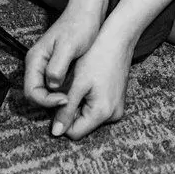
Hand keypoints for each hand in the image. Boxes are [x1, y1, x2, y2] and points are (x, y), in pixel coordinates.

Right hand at [25, 3, 100, 110]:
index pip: (31, 92)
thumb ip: (58, 65)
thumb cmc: (79, 25)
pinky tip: (75, 92)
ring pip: (45, 91)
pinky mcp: (56, 65)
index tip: (66, 99)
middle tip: (70, 102)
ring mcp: (46, 65)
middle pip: (36, 94)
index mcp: (35, 59)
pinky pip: (54, 85)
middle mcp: (37, 64)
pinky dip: (62, 92)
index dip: (46, 101)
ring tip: (73, 99)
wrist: (88, 11)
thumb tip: (52, 85)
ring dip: (56, 99)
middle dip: (51, 102)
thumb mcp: (69, 46)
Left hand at [48, 25, 135, 139]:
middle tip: (69, 89)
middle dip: (71, 111)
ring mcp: (117, 109)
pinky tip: (87, 84)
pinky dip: (88, 100)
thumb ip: (66, 110)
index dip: (61, 119)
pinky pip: (97, 109)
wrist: (118, 40)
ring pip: (88, 116)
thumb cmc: (98, 57)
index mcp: (103, 113)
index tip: (58, 100)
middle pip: (82, 125)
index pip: (74, 132)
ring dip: (79, 105)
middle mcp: (113, 115)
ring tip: (79, 84)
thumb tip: (56, 133)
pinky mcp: (117, 101)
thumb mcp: (77, 84)